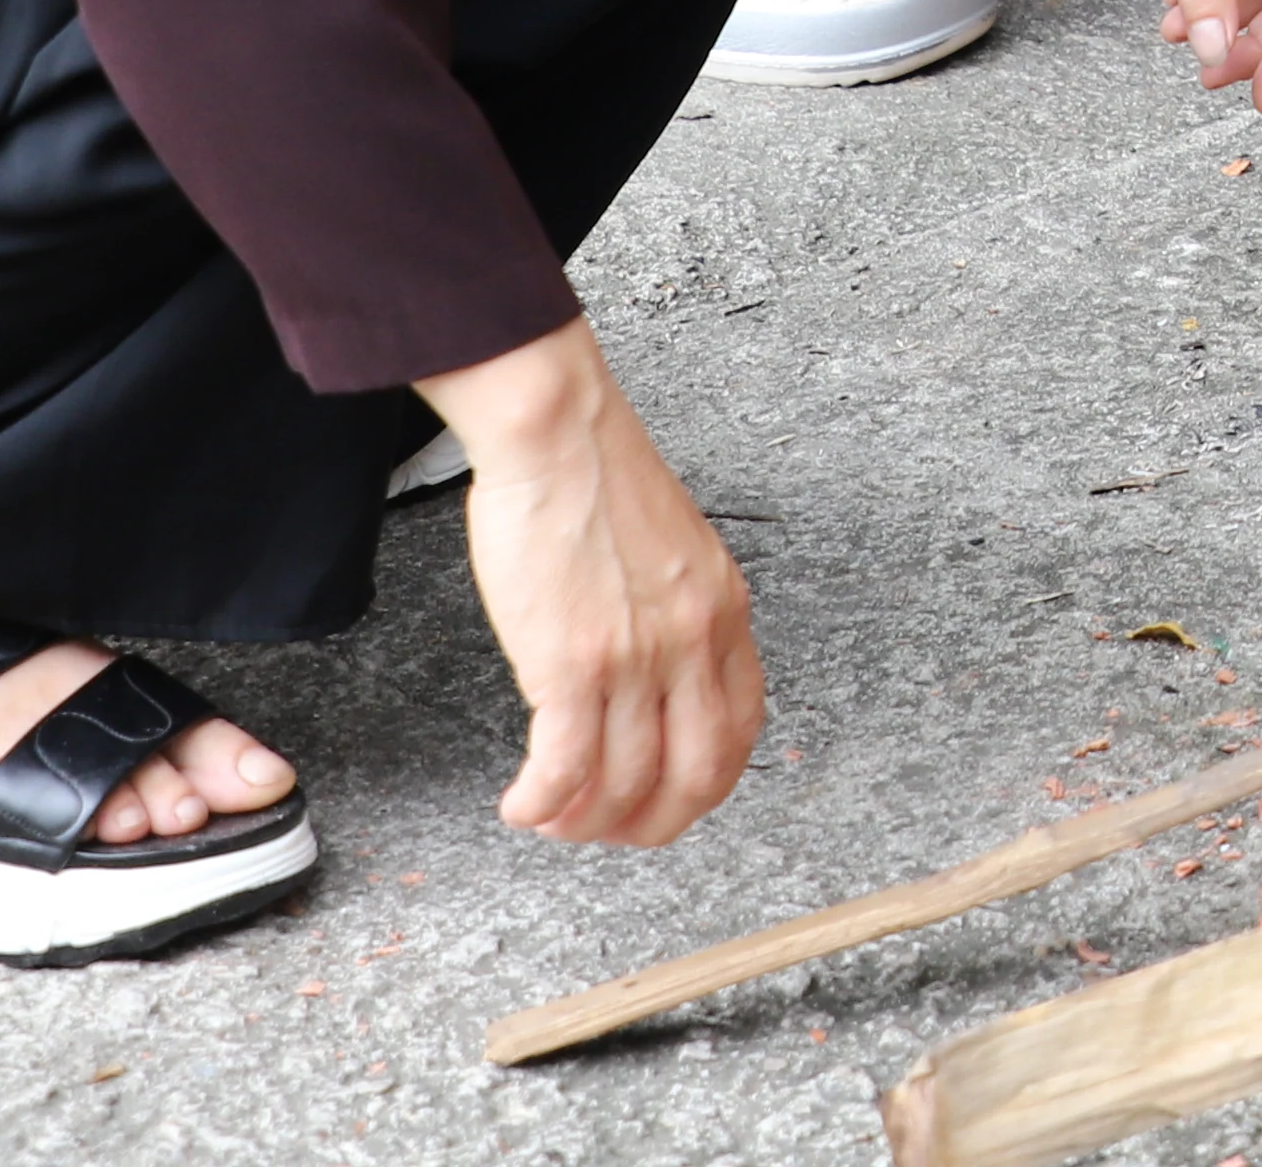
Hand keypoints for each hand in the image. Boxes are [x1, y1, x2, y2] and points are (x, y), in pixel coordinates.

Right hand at [419, 321, 761, 847]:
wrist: (557, 432)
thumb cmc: (598, 477)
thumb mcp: (675, 550)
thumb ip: (680, 615)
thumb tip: (658, 677)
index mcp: (725, 612)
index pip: (741, 730)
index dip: (703, 785)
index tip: (664, 799)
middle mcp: (693, 642)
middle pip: (697, 778)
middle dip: (651, 824)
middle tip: (606, 829)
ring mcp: (637, 658)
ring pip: (626, 785)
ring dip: (584, 822)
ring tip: (548, 818)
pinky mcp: (573, 665)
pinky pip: (566, 770)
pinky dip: (542, 805)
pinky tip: (521, 806)